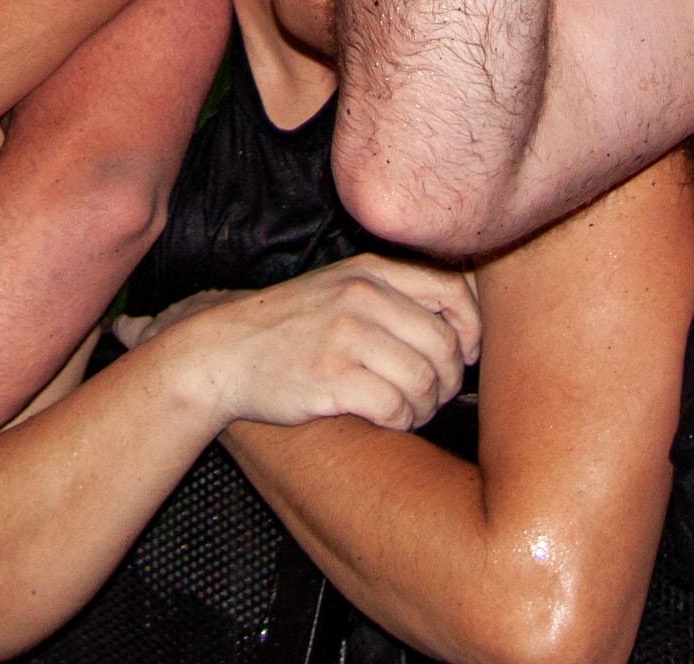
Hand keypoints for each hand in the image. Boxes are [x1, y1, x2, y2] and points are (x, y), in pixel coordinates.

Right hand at [144, 256, 479, 432]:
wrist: (221, 352)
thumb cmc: (291, 327)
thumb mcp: (340, 288)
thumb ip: (394, 294)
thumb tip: (467, 324)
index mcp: (369, 271)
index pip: (453, 291)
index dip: (472, 329)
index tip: (465, 354)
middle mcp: (361, 297)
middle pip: (445, 344)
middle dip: (449, 380)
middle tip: (432, 394)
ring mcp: (345, 337)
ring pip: (425, 381)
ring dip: (425, 406)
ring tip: (408, 410)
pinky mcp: (331, 379)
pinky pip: (396, 408)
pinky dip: (401, 421)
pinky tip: (387, 420)